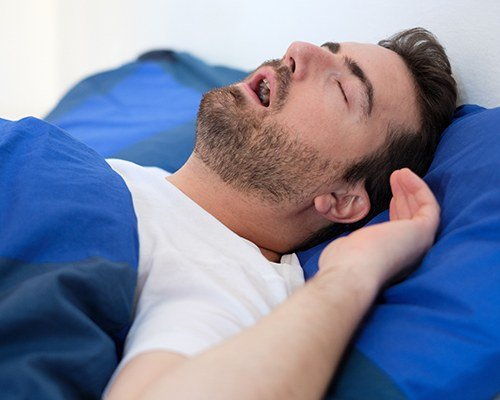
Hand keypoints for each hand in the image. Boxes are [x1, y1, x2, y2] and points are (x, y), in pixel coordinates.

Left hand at [318, 168, 439, 287]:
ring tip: (399, 173)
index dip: (398, 211)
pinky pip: (429, 205)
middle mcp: (410, 254)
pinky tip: (405, 174)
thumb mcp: (346, 249)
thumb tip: (346, 244)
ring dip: (411, 189)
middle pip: (411, 220)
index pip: (399, 232)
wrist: (351, 271)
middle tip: (395, 178)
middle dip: (405, 197)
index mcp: (392, 259)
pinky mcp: (424, 232)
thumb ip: (353, 246)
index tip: (391, 196)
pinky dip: (419, 188)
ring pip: (420, 211)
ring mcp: (418, 244)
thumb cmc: (343, 263)